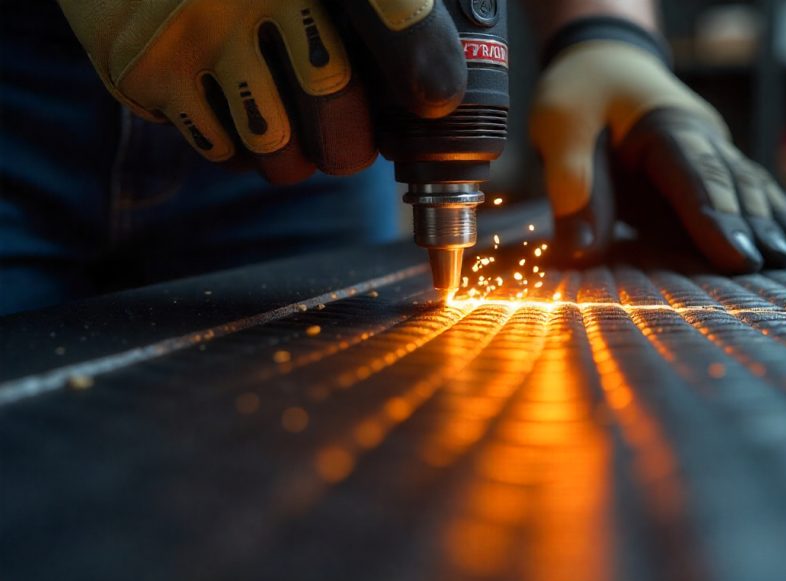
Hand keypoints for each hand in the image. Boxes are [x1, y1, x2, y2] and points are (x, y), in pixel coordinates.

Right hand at [59, 0, 466, 183]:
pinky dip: (237, 150)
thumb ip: (371, 13)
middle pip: (332, 97)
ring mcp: (198, 26)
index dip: (422, 60)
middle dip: (348, 146)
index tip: (435, 98)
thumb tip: (434, 82)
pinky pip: (220, 149)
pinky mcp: (147, 68)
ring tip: (286, 136)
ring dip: (290, 158)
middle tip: (348, 150)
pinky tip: (234, 119)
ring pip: (275, 142)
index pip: (390, 13)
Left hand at [530, 23, 785, 272]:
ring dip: (768, 220)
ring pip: (746, 185)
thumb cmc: (579, 92)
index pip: (695, 177)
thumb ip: (571, 184)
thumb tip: (580, 252)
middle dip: (753, 225)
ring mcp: (709, 147)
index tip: (739, 257)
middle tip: (772, 265)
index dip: (717, 220)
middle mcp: (698, 135)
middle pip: (731, 183)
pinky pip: (743, 188)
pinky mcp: (707, 163)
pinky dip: (769, 213)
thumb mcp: (558, 127)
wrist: (605, 57)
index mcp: (662, 126)